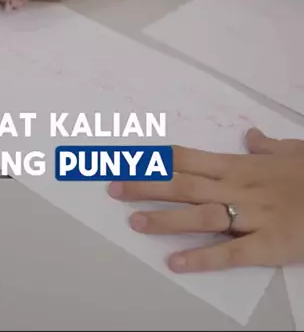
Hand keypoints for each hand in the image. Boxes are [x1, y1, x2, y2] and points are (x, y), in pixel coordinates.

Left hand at [108, 128, 303, 271]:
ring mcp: (252, 217)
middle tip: (114, 189)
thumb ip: (266, 145)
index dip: (156, 161)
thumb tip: (251, 136)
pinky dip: (202, 259)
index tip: (128, 160)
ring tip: (134, 223)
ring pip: (200, 216)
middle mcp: (239, 188)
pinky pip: (229, 253)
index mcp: (240, 166)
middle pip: (184, 185)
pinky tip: (175, 262)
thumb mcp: (292, 150)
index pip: (189, 160)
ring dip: (165, 220)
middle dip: (147, 186)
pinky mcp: (268, 245)